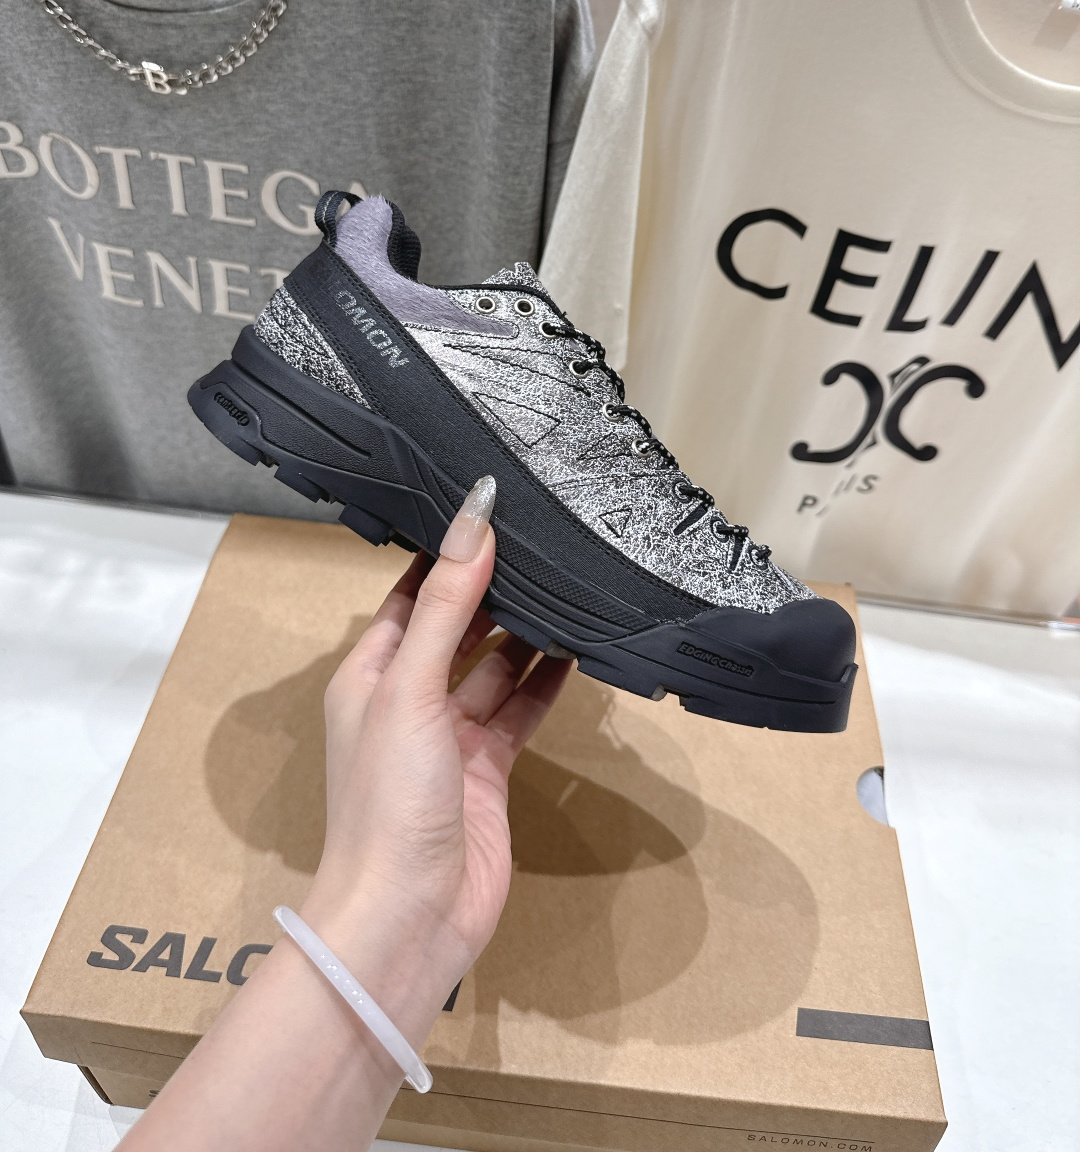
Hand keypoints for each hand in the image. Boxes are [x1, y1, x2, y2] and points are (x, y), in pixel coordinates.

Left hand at [300, 476, 570, 1026]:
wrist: (409, 915)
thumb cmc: (388, 800)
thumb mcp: (411, 688)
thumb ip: (448, 604)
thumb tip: (474, 520)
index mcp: (369, 675)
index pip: (410, 597)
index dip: (444, 556)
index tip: (486, 511)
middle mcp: (407, 700)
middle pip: (456, 628)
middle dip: (491, 589)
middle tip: (542, 540)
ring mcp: (449, 738)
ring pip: (493, 668)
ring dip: (524, 633)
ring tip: (566, 582)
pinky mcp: (488, 771)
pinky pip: (519, 711)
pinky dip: (545, 683)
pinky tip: (576, 649)